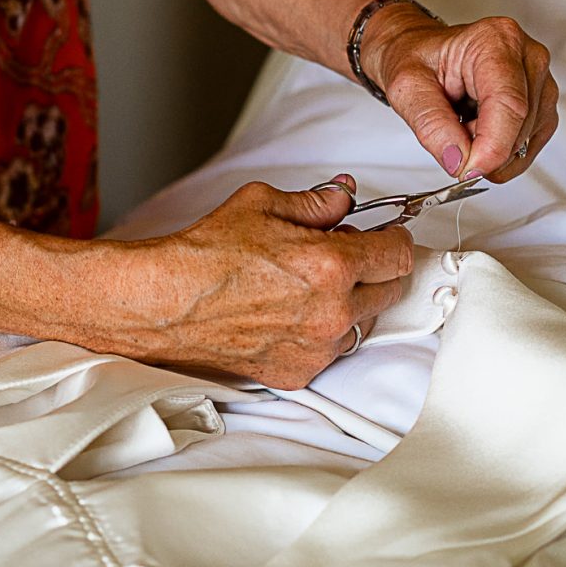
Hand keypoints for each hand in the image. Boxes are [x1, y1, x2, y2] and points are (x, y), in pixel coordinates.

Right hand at [111, 177, 412, 388]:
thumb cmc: (206, 255)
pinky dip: (322, 331)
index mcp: (332, 265)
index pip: (398, 254)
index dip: (393, 237)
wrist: (167, 301)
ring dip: (351, 302)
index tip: (386, 234)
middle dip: (374, 268)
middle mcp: (331, 312)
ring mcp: (316, 347)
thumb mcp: (264, 204)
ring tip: (309, 285)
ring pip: (363, 322)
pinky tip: (291, 312)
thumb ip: (317, 201)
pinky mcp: (298, 371)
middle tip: (345, 254)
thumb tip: (345, 195)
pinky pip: (331, 350)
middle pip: (390, 290)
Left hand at [363, 2, 558, 181]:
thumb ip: (431, 125)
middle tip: (451, 137)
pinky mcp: (542, 105)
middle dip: (483, 148)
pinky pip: (528, 146)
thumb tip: (458, 160)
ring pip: (526, 141)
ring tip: (463, 123)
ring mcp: (540, 81)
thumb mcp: (406, 88)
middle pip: (521, 126)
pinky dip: (500, 151)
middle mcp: (527, 57)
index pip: (509, 104)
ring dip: (490, 149)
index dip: (492, 147)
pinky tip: (479, 130)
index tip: (467, 170)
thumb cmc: (419, 60)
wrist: (424, 54)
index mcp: (495, 41)